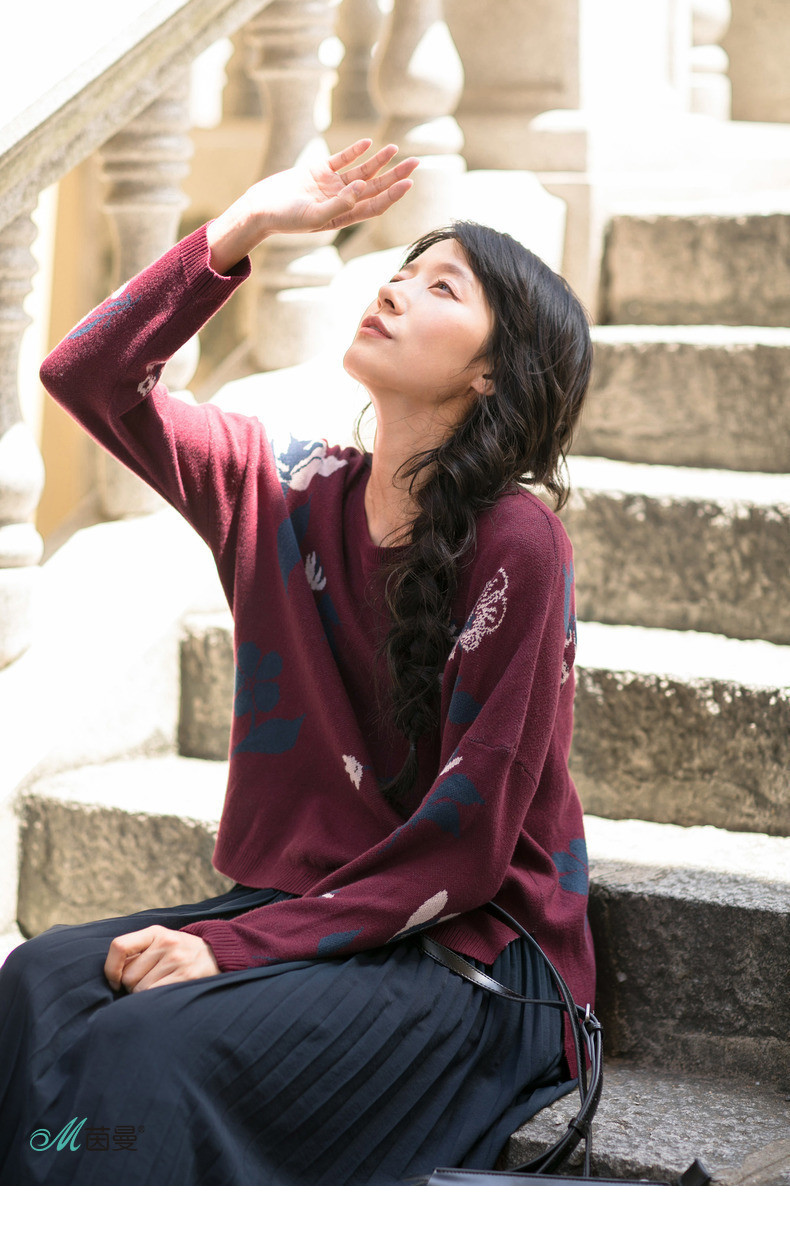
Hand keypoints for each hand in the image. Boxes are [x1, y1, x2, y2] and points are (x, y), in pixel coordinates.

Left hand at [104, 924, 220, 992]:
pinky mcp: (186, 976)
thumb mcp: (161, 942)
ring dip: (144, 995)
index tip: (115, 980)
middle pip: (127, 976)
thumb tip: (112, 976)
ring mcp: (177, 959)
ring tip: (160, 987)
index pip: (119, 947)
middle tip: (148, 983)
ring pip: (140, 990)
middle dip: (132, 986)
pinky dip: (154, 1000)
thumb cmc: (180, 954)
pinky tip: (164, 995)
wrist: (218, 955)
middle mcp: (166, 943)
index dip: (110, 968)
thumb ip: (138, 953)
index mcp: (155, 932)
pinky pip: (154, 995)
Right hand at [207, 139, 417, 272]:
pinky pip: (340, 160)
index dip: (392, 194)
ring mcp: (330, 186)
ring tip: (395, 148)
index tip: (408, 183)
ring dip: (378, 161)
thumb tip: (362, 188)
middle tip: (415, 162)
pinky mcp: (317, 172)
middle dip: (395, 175)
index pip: (375, 205)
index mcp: (343, 216)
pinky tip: (367, 143)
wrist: (260, 209)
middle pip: (374, 187)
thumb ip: (340, 204)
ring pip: (360, 171)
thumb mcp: (314, 216)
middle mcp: (341, 201)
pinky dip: (353, 151)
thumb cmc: (285, 219)